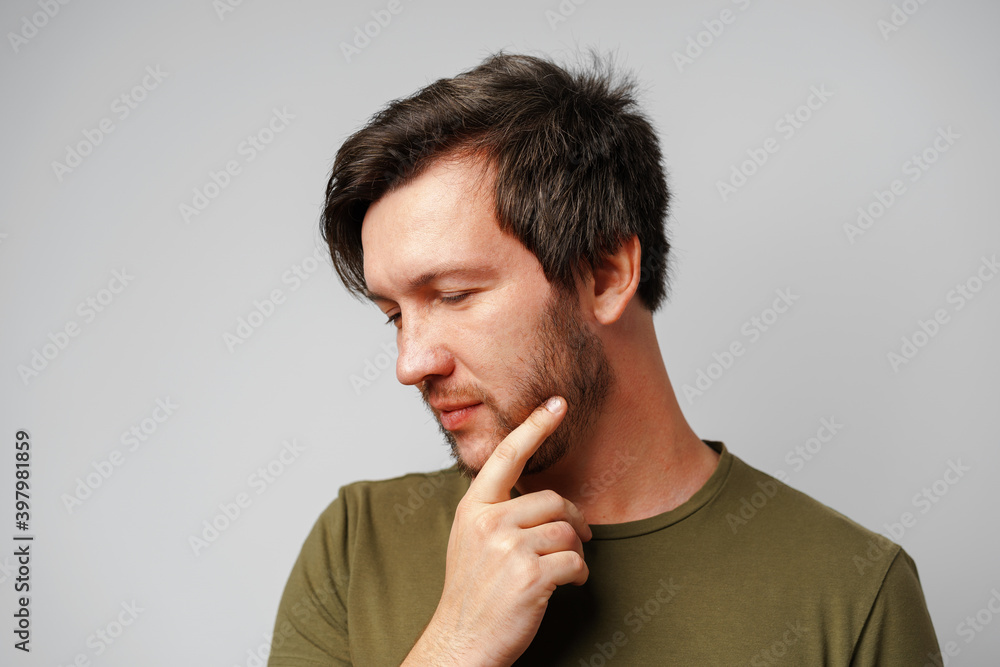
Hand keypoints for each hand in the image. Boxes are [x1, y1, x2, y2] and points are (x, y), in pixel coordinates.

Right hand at [404, 396, 591, 666]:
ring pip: (568, 531)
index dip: (534, 426)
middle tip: (580, 538)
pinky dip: (579, 575)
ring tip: (563, 570)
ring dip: (576, 552)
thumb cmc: (472, 594)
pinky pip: (575, 561)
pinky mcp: (531, 576)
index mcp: (473, 509)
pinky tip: (567, 585)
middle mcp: (489, 523)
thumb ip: (497, 513)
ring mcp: (508, 549)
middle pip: (554, 501)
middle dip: (573, 520)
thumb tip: (545, 499)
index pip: (507, 456)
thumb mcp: (471, 541)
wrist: (461, 644)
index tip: (557, 403)